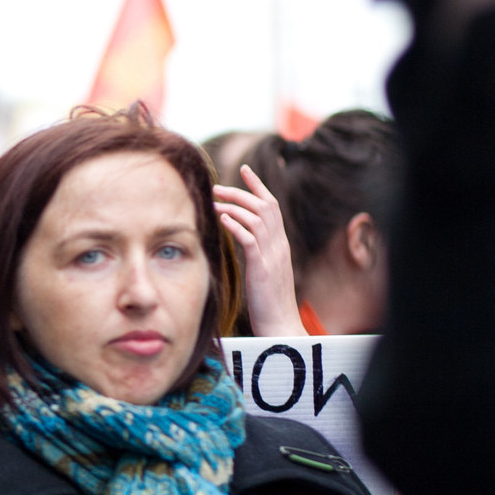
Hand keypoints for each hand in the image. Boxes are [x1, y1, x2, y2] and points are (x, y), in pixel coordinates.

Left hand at [214, 166, 301, 336]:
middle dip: (241, 192)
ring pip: (257, 218)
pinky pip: (250, 240)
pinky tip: (221, 219)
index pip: (272, 206)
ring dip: (234, 207)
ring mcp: (273, 256)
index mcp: (280, 244)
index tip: (245, 169)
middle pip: (265, 206)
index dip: (258, 186)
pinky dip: (236, 226)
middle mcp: (279, 245)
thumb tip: (239, 236)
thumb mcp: (263, 271)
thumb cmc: (268, 302)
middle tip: (217, 188)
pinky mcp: (262, 268)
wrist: (281, 325)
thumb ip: (256, 251)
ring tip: (214, 202)